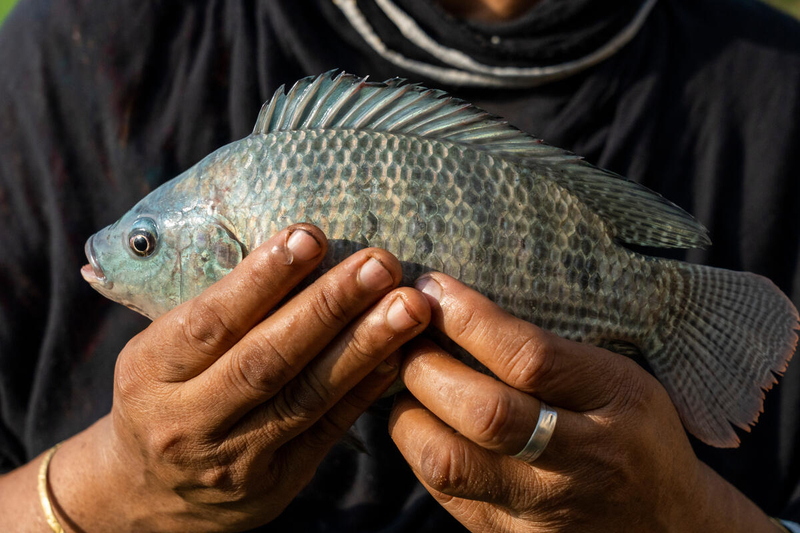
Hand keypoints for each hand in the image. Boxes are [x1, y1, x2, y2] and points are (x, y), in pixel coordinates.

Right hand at [47, 224, 429, 531]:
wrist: (148, 492)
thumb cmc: (163, 396)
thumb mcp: (161, 351)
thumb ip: (217, 312)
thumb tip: (299, 250)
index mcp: (148, 374)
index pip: (210, 323)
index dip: (262, 279)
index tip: (309, 237)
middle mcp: (186, 422)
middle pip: (266, 360)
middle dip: (329, 306)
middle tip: (380, 264)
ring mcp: (233, 460)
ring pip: (305, 396)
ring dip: (363, 346)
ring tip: (407, 306)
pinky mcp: (273, 486)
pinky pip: (326, 431)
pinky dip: (363, 388)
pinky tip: (397, 353)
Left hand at [389, 273, 779, 532]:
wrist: (665, 526)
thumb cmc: (633, 434)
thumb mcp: (618, 377)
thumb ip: (552, 350)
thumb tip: (459, 307)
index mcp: (616, 401)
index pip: (531, 358)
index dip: (469, 319)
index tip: (432, 288)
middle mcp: (581, 461)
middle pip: (485, 414)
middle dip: (427, 366)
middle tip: (407, 336)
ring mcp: (542, 509)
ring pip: (450, 464)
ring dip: (410, 413)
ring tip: (407, 383)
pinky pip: (443, 493)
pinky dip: (419, 449)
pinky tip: (421, 422)